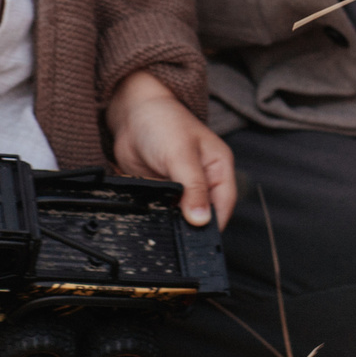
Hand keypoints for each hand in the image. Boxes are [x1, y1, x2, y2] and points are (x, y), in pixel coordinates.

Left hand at [108, 71, 236, 228]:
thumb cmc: (163, 122)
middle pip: (204, 214)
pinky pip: (164, 211)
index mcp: (218, 167)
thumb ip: (193, 187)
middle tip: (180, 236)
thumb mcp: (181, 155)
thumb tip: (202, 219)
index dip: (214, 224)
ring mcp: (182, 187)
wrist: (131, 114)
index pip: (224, 204)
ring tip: (165, 226)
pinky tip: (153, 218)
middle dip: (193, 226)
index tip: (200, 242)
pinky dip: (159, 216)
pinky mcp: (163, 191)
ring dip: (174, 222)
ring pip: (183, 215)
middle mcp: (203, 180)